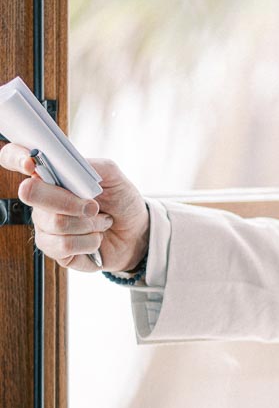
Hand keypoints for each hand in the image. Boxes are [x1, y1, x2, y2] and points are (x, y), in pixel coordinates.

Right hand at [0, 142, 148, 273]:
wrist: (135, 231)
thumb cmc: (120, 200)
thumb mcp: (112, 175)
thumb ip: (87, 166)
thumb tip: (65, 164)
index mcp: (51, 175)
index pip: (14, 158)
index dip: (16, 157)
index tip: (30, 163)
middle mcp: (41, 200)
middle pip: (32, 193)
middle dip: (71, 200)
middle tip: (94, 205)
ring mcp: (44, 226)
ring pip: (54, 222)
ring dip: (88, 224)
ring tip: (100, 221)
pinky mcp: (53, 250)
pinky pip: (63, 245)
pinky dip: (89, 241)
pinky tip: (95, 237)